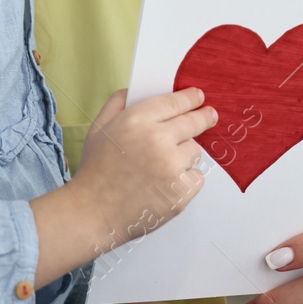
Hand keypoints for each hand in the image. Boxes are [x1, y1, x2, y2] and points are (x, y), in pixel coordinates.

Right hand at [74, 87, 215, 241]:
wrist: (93, 213)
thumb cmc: (95, 171)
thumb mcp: (99, 127)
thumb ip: (117, 103)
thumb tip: (136, 90)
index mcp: (137, 120)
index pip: (175, 102)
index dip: (190, 98)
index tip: (198, 97)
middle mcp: (158, 140)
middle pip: (194, 122)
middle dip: (204, 117)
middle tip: (209, 115)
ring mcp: (171, 167)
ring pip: (194, 151)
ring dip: (184, 154)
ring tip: (162, 165)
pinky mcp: (181, 192)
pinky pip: (196, 177)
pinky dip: (186, 180)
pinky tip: (166, 184)